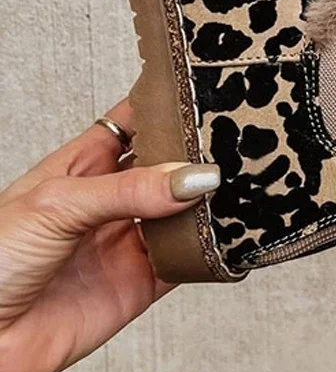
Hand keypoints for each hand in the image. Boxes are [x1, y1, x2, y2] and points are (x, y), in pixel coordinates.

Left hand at [0, 99, 219, 371]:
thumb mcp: (57, 205)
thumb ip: (128, 189)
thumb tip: (194, 177)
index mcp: (83, 164)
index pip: (134, 122)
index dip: (165, 106)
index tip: (203, 91)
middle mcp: (111, 199)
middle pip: (167, 165)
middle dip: (198, 152)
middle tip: (236, 139)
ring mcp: (128, 239)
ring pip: (183, 210)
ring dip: (209, 199)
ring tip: (243, 181)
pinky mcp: (142, 281)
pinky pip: (187, 259)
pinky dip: (211, 248)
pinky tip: (228, 232)